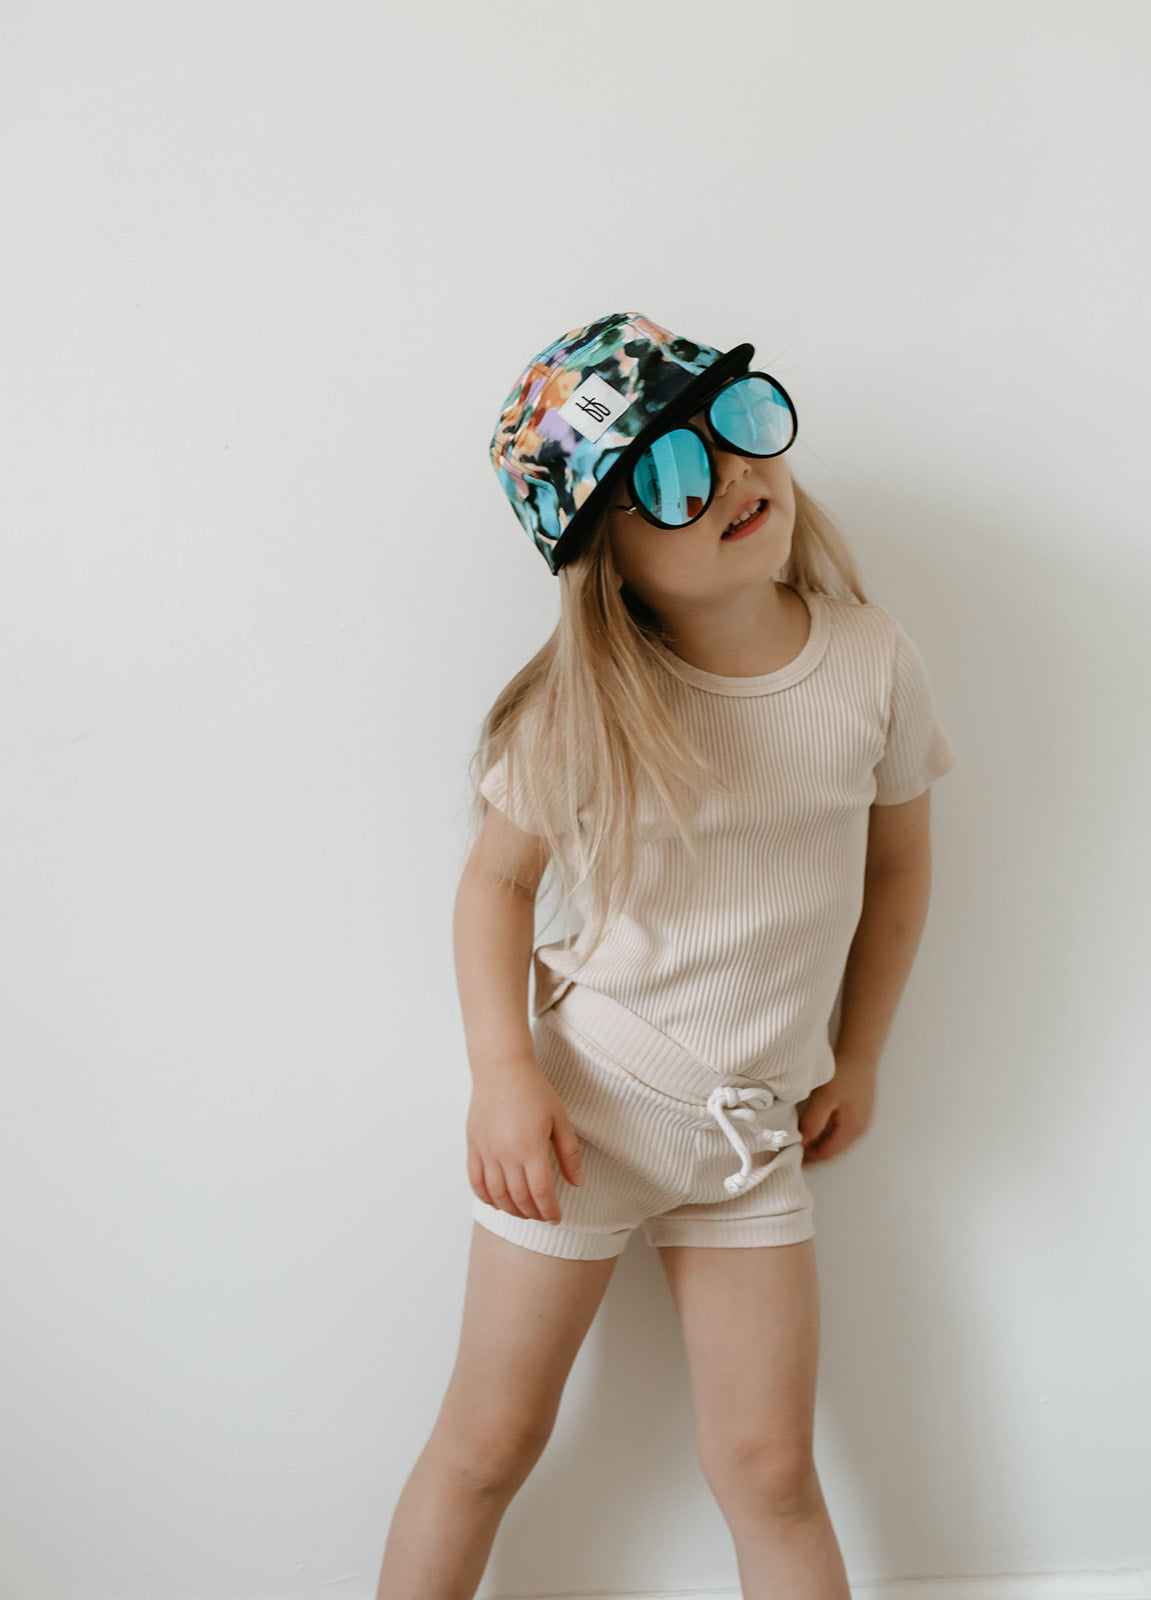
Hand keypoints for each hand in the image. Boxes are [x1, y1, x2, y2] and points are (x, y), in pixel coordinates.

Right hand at [466, 1069, 583, 1225]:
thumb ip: (569, 1153)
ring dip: (511, 1210)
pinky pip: (476, 1181)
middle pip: (519, 1198)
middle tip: (543, 1215)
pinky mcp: (473, 1146)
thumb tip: (577, 1182)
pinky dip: (486, 1197)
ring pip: (497, 1195)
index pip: (541, 1192)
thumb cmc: (534, 1090)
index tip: (556, 1217)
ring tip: (524, 1211)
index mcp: (531, 1147)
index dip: (550, 1210)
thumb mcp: (560, 1119)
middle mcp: (506, 1153)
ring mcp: (486, 1151)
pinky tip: (497, 1201)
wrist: (501, 1068)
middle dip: (533, 1213)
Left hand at [798, 1053, 876, 1163]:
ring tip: (801, 1141)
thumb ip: (814, 1121)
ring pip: (837, 1141)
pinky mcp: (859, 1112)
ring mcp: (861, 1121)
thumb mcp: (825, 1098)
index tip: (791, 1156)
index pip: (827, 1153)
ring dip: (820, 1143)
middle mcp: (860, 1129)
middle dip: (814, 1153)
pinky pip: (841, 1130)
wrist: (860, 1053)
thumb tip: (803, 1142)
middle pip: (833, 1149)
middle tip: (793, 1150)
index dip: (809, 1158)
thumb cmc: (844, 1073)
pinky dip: (827, 1134)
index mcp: (852, 1129)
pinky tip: (815, 1128)